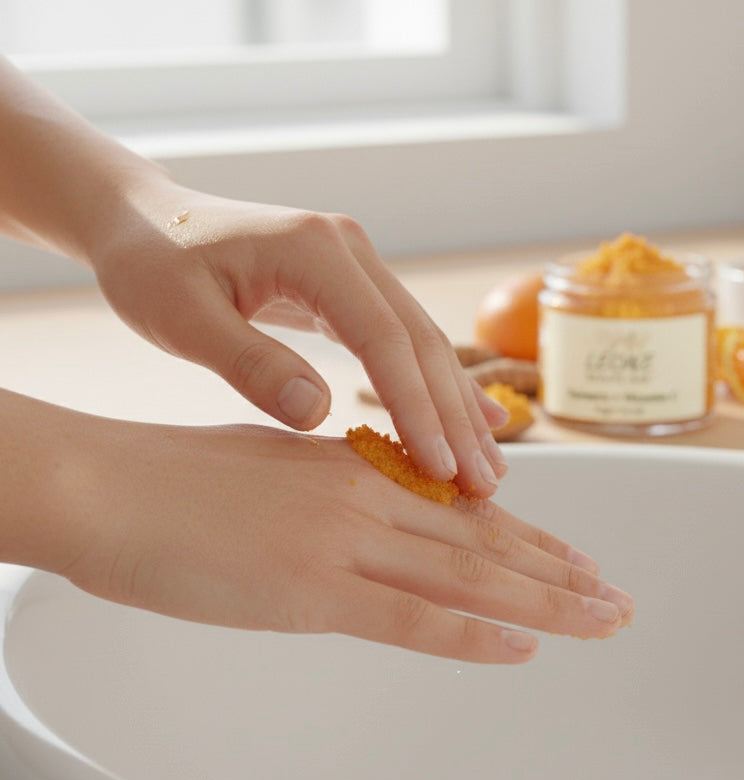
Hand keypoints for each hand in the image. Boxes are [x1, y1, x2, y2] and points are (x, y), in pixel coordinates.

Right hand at [21, 396, 632, 662]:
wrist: (105, 482)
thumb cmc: (172, 476)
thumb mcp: (274, 467)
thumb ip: (330, 491)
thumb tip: (369, 512)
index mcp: (356, 468)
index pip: (462, 509)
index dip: (526, 537)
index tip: (572, 557)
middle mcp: (365, 499)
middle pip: (484, 542)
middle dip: (558, 573)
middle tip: (614, 595)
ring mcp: (343, 542)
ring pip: (468, 576)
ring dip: (544, 602)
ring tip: (600, 618)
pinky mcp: (309, 590)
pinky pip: (410, 618)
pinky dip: (472, 635)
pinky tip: (520, 647)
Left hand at [87, 179, 508, 496]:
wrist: (145, 221)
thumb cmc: (152, 266)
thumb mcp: (181, 318)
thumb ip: (250, 362)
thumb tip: (317, 414)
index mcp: (314, 250)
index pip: (384, 339)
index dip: (416, 407)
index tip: (439, 468)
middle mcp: (351, 251)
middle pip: (421, 343)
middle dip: (454, 418)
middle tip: (484, 484)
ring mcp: (358, 266)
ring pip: (425, 344)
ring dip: (457, 408)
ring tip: (488, 468)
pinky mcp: (353, 288)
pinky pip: (406, 343)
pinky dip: (438, 387)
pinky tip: (475, 420)